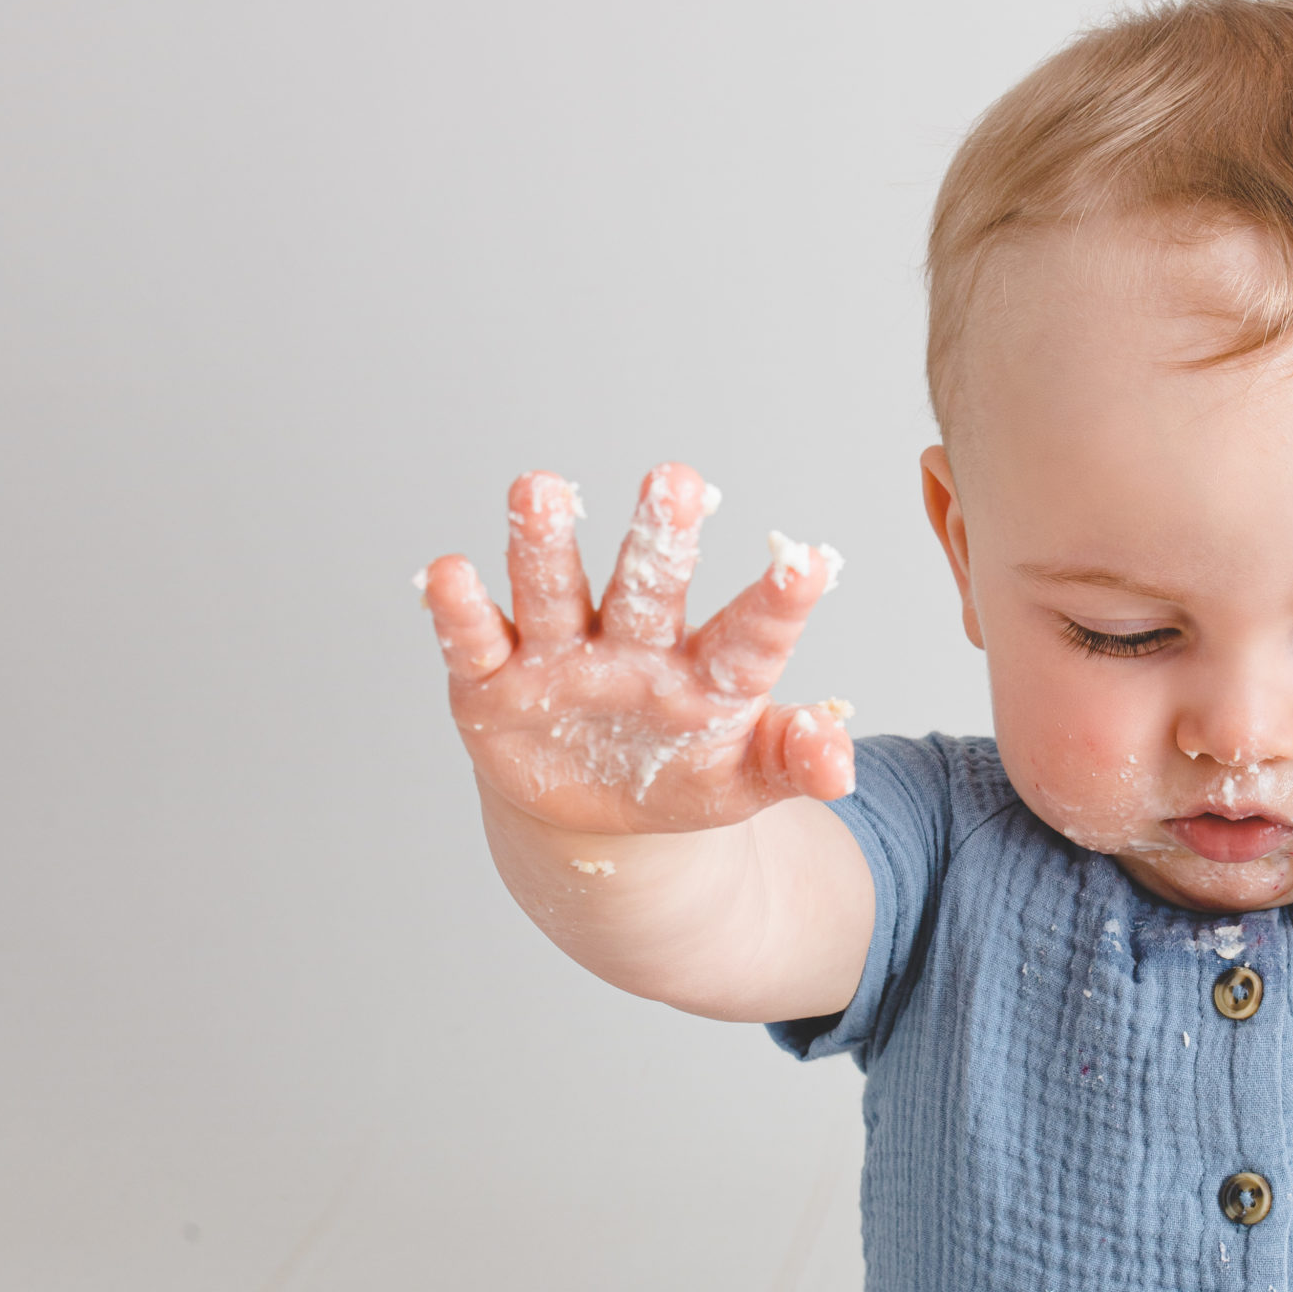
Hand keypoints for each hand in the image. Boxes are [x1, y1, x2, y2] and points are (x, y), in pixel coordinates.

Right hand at [418, 465, 853, 834]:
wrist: (598, 813)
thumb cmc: (684, 774)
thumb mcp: (743, 781)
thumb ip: (789, 760)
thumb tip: (840, 767)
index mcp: (707, 671)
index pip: (749, 635)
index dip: (778, 602)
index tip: (809, 562)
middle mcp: (635, 645)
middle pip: (649, 586)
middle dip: (660, 537)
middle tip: (676, 479)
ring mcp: (561, 656)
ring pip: (556, 590)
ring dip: (546, 544)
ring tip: (541, 488)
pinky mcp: (492, 681)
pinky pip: (476, 639)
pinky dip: (460, 609)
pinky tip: (452, 572)